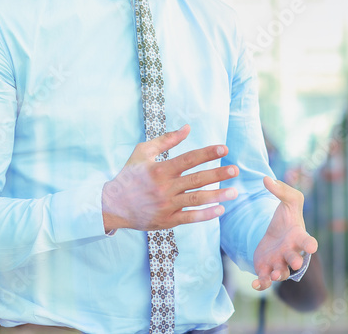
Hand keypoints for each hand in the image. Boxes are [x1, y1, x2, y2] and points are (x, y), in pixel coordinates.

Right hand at [102, 124, 237, 231]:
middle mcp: (164, 188)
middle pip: (196, 180)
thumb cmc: (129, 175)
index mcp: (159, 169)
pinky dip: (205, 215)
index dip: (207, 153)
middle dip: (217, 174)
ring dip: (217, 196)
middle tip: (235, 170)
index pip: (188, 159)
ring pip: (195, 200)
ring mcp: (166, 205)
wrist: (112, 206)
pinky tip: (220, 210)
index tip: (224, 149)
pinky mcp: (166, 220)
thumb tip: (187, 128)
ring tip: (234, 192)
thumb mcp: (142, 152)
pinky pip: (189, 218)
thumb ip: (166, 140)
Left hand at [252, 177, 318, 290]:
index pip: (307, 241)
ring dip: (279, 275)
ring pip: (281, 273)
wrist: (276, 234)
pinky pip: (266, 281)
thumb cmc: (288, 217)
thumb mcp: (289, 200)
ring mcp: (279, 262)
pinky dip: (262, 284)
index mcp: (299, 236)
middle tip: (296, 263)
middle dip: (296, 261)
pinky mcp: (267, 269)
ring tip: (275, 275)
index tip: (313, 246)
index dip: (310, 244)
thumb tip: (265, 178)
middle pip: (296, 259)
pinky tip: (254, 285)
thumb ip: (280, 189)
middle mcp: (291, 252)